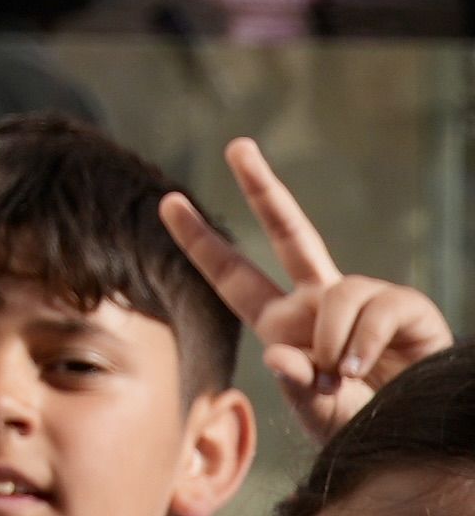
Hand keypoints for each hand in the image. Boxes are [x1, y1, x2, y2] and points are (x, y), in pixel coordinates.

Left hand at [162, 136, 456, 435]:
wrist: (415, 437)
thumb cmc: (362, 426)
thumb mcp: (317, 410)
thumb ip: (296, 385)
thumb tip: (278, 353)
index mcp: (284, 323)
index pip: (233, 276)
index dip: (201, 241)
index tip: (168, 201)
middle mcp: (321, 302)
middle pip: (289, 232)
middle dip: (262, 188)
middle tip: (237, 147)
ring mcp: (364, 301)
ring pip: (336, 293)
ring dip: (334, 339)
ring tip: (345, 374)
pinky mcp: (407, 308)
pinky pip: (377, 306)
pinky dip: (366, 340)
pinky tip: (368, 368)